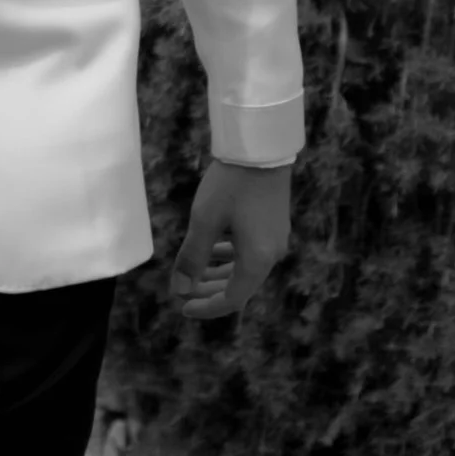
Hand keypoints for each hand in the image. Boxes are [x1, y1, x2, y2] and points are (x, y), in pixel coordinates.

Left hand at [170, 159, 290, 324]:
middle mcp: (271, 254)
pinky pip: (250, 251)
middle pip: (240, 286)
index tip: (183, 307)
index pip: (232, 299)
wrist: (262, 148)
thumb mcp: (204, 221)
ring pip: (244, 268)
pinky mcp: (273, 224)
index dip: (207, 307)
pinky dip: (229, 256)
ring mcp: (274, 239)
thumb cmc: (231, 185)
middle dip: (210, 291)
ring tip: (194, 272)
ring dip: (219, 273)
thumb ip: (192, 258)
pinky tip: (213, 248)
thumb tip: (179, 290)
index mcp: (258, 260)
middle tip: (183, 291)